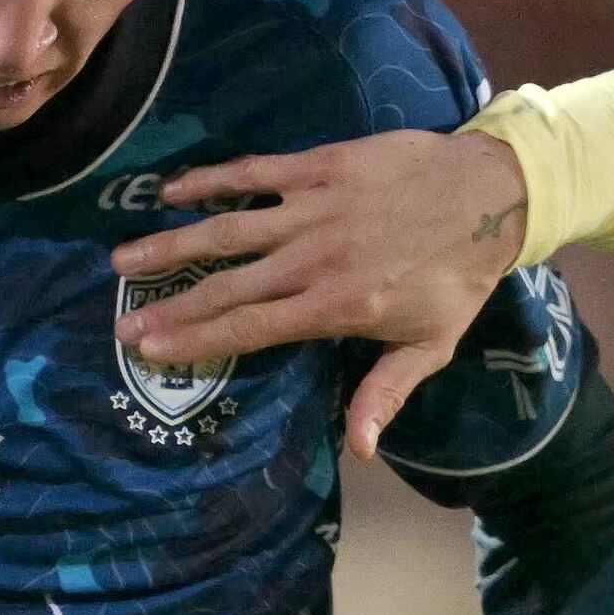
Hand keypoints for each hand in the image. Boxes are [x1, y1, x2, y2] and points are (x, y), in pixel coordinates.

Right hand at [112, 130, 535, 458]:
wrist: (492, 194)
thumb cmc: (459, 276)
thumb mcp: (430, 344)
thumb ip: (385, 392)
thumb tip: (357, 448)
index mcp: (336, 306)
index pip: (250, 329)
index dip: (196, 340)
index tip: (150, 350)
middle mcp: (314, 258)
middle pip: (227, 286)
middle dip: (170, 306)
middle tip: (121, 321)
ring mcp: (313, 208)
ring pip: (228, 228)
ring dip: (172, 244)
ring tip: (124, 258)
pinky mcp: (320, 166)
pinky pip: (255, 172)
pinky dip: (211, 180)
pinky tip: (172, 190)